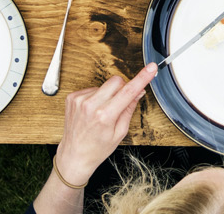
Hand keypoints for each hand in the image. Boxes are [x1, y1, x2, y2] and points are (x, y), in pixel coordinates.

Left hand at [56, 63, 158, 184]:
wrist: (74, 155)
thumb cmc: (97, 148)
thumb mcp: (119, 133)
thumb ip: (129, 109)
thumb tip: (138, 92)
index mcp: (105, 116)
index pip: (128, 91)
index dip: (142, 78)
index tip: (151, 68)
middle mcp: (90, 105)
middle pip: (116, 81)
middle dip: (122, 89)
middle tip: (119, 104)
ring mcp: (79, 100)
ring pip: (104, 85)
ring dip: (107, 95)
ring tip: (101, 113)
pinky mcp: (72, 97)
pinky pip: (92, 89)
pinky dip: (95, 97)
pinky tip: (92, 111)